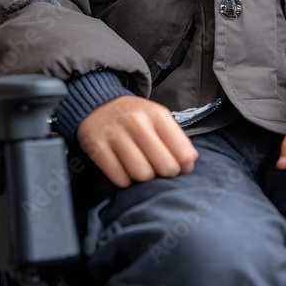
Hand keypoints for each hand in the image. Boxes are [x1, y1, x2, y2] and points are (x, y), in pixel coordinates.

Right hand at [76, 95, 198, 186]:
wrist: (99, 105)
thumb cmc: (135, 116)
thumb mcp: (158, 118)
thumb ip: (176, 139)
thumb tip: (189, 163)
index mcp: (157, 114)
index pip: (182, 152)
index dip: (184, 166)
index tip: (179, 167)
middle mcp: (136, 122)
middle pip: (164, 166)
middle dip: (166, 174)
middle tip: (159, 170)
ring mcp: (115, 134)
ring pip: (142, 174)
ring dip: (144, 178)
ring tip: (142, 169)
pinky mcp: (96, 146)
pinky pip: (118, 177)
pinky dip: (124, 180)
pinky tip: (125, 171)